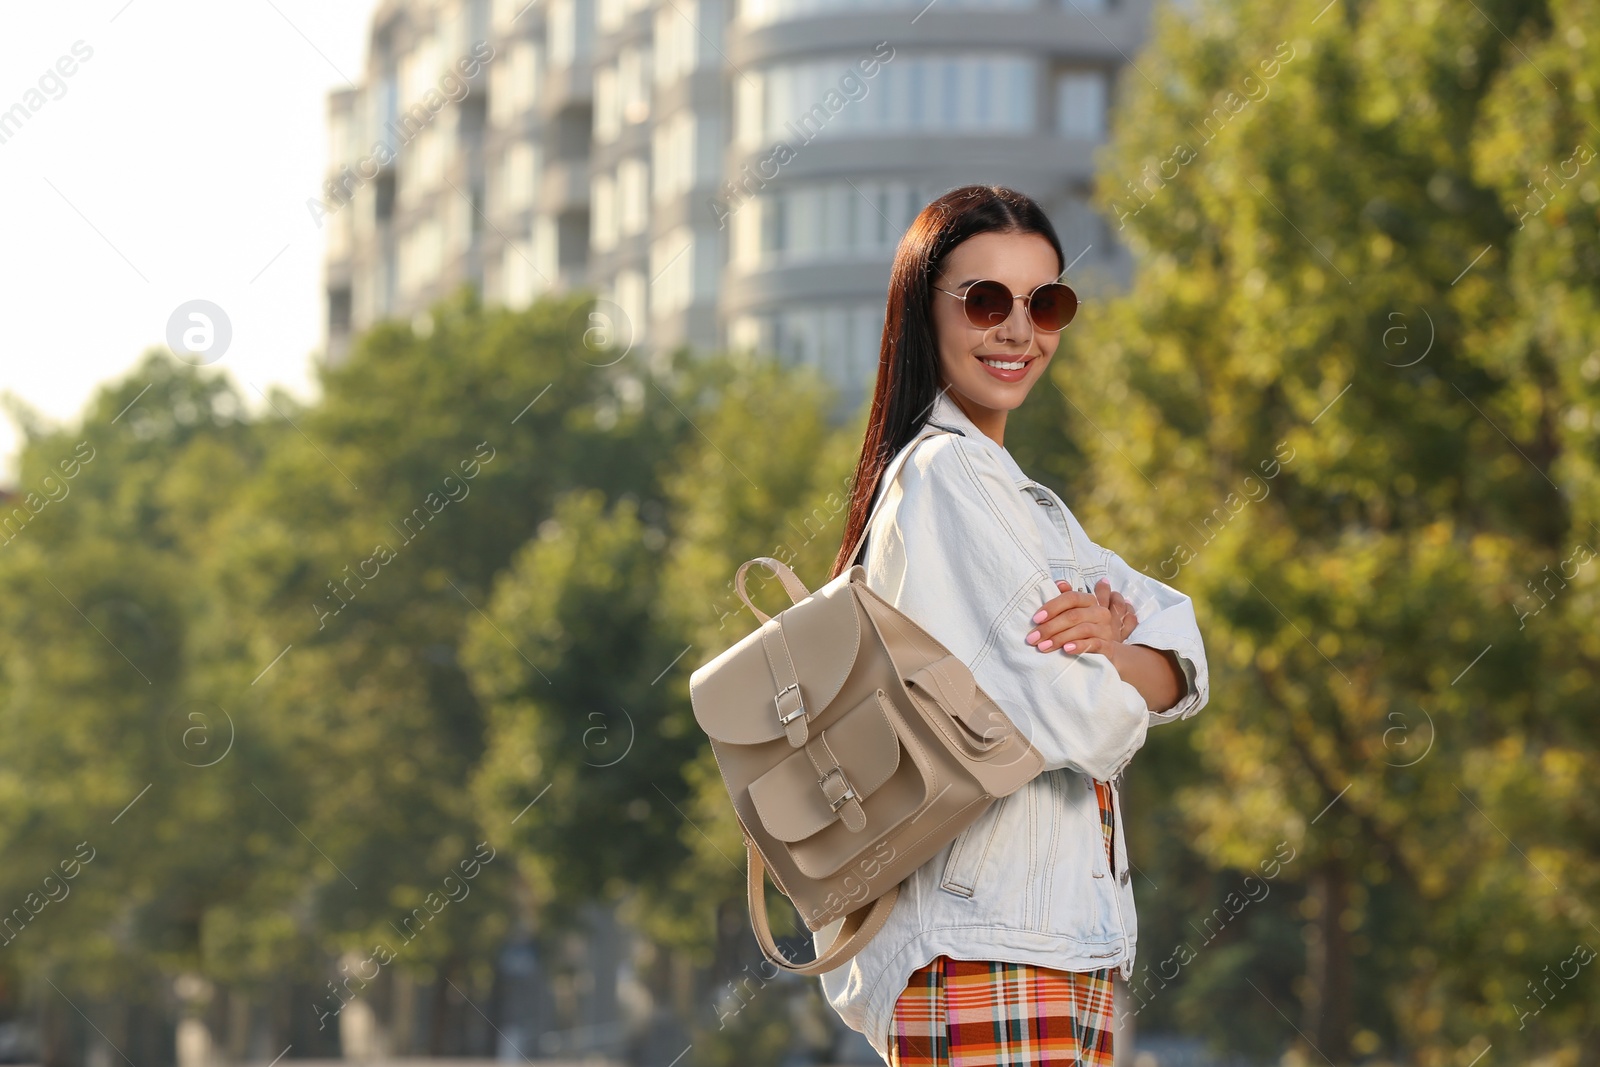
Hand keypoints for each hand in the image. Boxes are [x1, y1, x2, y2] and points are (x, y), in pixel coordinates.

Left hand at [1024, 578, 1139, 653]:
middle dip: (1050, 627)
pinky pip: (1095, 644)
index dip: (1052, 606)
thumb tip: (1059, 583)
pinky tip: (1066, 650)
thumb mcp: (1075, 612)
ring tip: (1043, 646)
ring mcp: (1105, 629)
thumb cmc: (1083, 628)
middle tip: (1032, 638)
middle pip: (1073, 615)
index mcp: (1090, 601)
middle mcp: (1099, 613)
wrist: (1106, 651)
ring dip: (1059, 638)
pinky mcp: (1109, 646)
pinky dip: (1079, 646)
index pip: (1071, 598)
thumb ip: (1066, 598)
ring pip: (1082, 630)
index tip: (1035, 619)